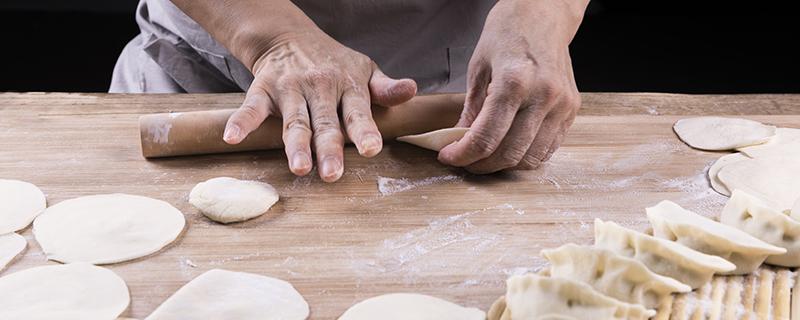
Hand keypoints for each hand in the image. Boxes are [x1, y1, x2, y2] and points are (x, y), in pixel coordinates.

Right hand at [223, 31, 416, 181]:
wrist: (290, 37)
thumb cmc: (335, 63)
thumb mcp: (365, 70)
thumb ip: (386, 88)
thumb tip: (411, 90)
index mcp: (348, 86)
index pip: (358, 111)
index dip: (365, 131)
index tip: (371, 149)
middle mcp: (319, 87)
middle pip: (325, 123)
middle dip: (328, 148)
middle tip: (333, 174)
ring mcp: (290, 89)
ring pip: (293, 121)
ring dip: (294, 145)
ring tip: (299, 168)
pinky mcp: (263, 90)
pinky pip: (250, 108)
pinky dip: (241, 122)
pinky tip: (232, 137)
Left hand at [438, 0, 587, 173]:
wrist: (545, 13)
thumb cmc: (509, 31)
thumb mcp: (479, 66)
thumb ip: (471, 108)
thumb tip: (459, 140)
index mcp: (515, 82)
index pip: (486, 137)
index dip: (463, 155)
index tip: (449, 156)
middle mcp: (543, 96)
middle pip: (509, 153)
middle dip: (481, 165)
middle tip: (464, 160)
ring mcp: (562, 105)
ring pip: (530, 157)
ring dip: (503, 164)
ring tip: (485, 155)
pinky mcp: (572, 110)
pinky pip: (548, 148)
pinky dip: (525, 155)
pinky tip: (509, 146)